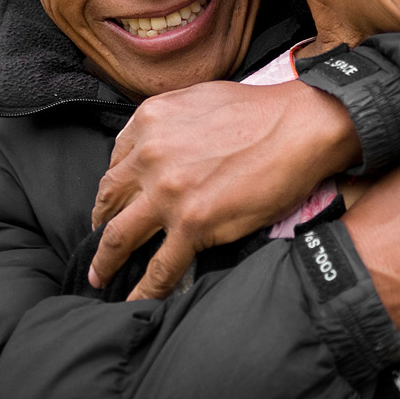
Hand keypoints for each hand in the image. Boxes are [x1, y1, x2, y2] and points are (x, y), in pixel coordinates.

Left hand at [91, 79, 360, 299]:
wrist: (301, 126)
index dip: (113, 190)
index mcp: (149, 122)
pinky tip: (135, 300)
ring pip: (119, 237)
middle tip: (98, 244)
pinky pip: (159, 267)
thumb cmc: (261, 111)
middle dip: (100, 224)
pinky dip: (144, 289)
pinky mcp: (193, 224)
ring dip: (106, 261)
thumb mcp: (198, 99)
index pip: (115, 164)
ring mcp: (169, 193)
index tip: (115, 205)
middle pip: (108, 201)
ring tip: (100, 276)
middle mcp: (150, 156)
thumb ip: (168, 123)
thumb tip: (159, 148)